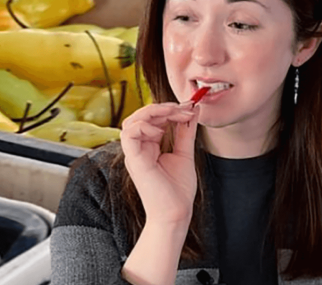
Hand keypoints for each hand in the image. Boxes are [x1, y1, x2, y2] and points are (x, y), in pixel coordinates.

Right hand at [120, 102, 199, 225]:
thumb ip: (186, 131)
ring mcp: (134, 155)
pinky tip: (161, 129)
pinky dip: (144, 125)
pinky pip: (129, 134)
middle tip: (184, 109)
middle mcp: (138, 149)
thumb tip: (192, 111)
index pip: (150, 119)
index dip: (168, 109)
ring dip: (153, 112)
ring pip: (131, 121)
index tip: (189, 108)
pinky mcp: (135, 160)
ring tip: (175, 114)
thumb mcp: (184, 153)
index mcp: (148, 147)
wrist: (176, 214)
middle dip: (161, 107)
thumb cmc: (178, 190)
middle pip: (138, 116)